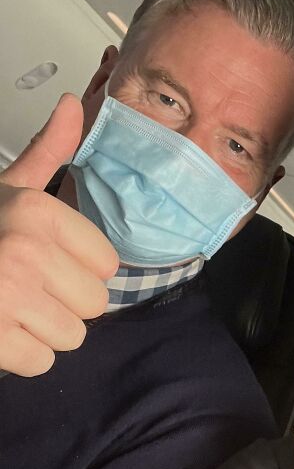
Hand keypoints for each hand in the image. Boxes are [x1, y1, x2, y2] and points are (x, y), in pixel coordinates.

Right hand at [0, 94, 117, 375]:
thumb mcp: (8, 190)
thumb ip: (46, 152)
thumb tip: (73, 106)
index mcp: (35, 210)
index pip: (107, 265)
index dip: (77, 270)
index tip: (38, 260)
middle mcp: (23, 248)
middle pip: (94, 305)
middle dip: (61, 304)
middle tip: (20, 288)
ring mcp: (4, 294)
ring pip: (72, 337)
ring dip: (41, 332)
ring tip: (7, 308)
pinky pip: (41, 363)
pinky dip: (18, 357)